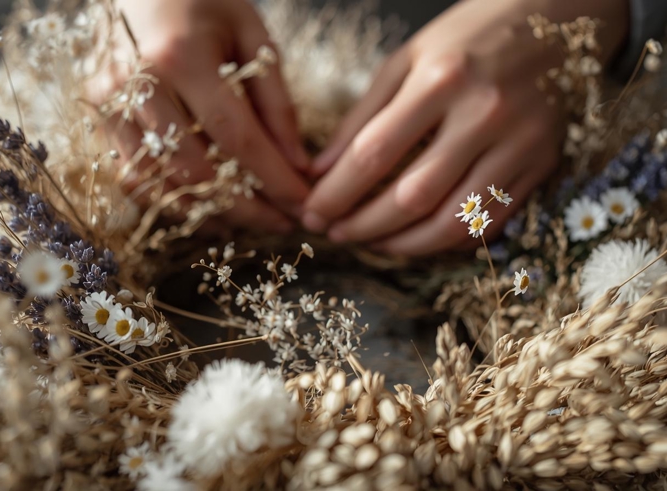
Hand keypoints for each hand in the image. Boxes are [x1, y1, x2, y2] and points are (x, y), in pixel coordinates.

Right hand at [92, 0, 308, 231]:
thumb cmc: (204, 3)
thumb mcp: (252, 37)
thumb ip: (275, 101)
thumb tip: (296, 165)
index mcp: (181, 56)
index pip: (237, 138)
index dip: (274, 180)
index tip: (304, 205)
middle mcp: (136, 85)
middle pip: (198, 171)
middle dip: (248, 208)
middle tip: (283, 223)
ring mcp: (108, 105)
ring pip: (161, 184)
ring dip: (211, 213)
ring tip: (252, 222)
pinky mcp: (97, 119)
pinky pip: (134, 180)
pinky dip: (173, 204)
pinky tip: (209, 212)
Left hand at [302, 0, 627, 254]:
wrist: (561, 17)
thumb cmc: (471, 36)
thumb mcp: (408, 59)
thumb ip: (362, 117)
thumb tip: (321, 171)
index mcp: (441, 79)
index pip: (373, 154)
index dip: (336, 193)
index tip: (312, 212)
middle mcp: (484, 114)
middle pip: (411, 197)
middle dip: (363, 227)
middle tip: (335, 233)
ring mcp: (519, 144)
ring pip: (452, 222)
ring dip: (402, 245)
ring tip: (372, 243)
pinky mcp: (541, 165)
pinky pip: (488, 223)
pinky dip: (447, 241)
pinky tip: (418, 239)